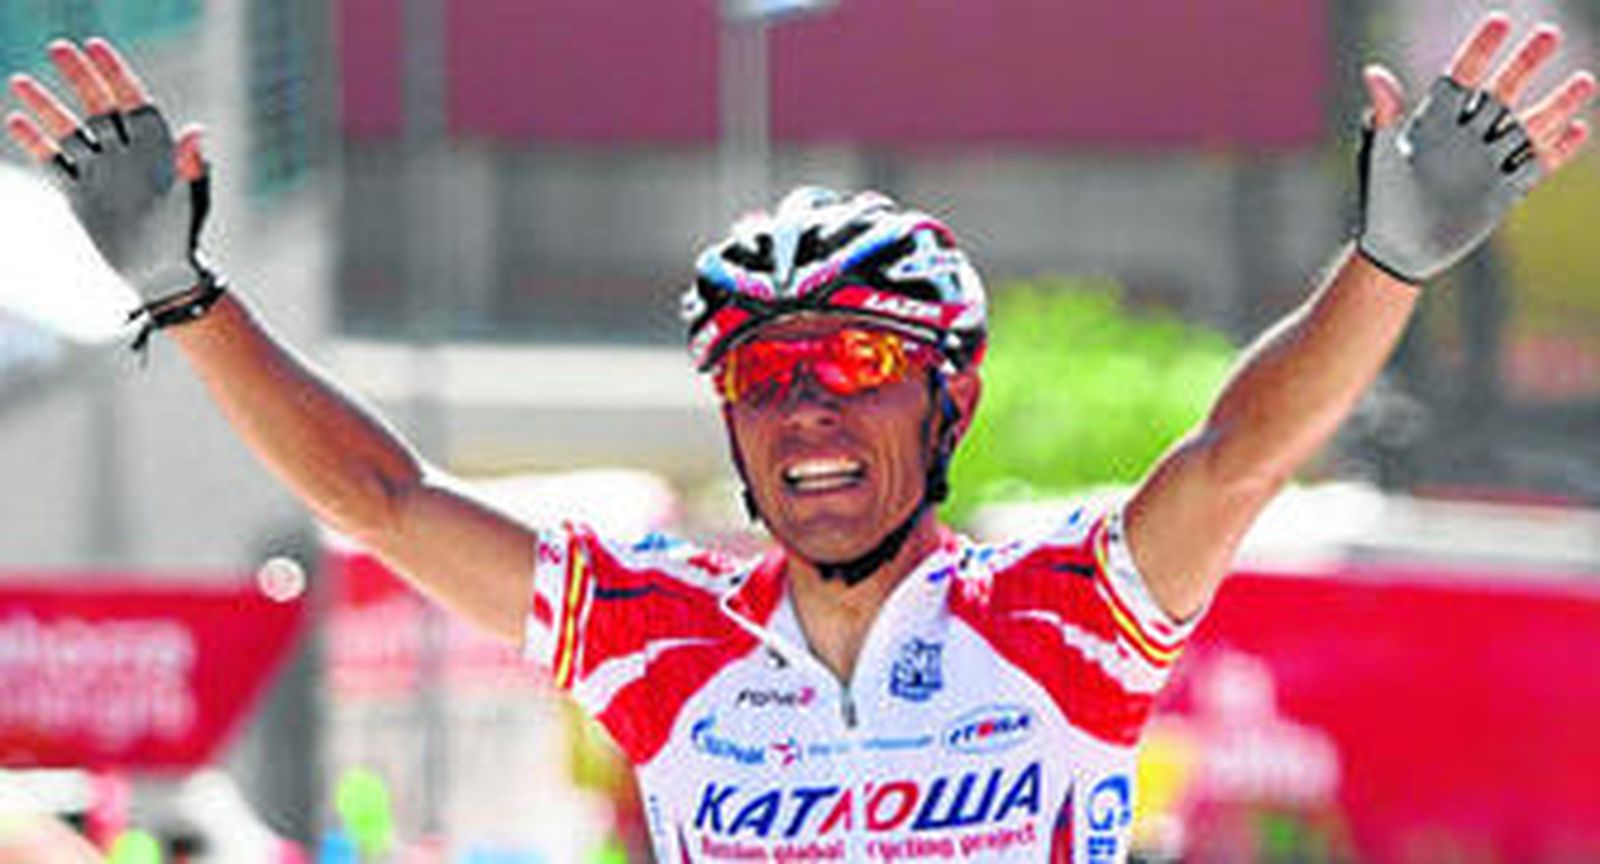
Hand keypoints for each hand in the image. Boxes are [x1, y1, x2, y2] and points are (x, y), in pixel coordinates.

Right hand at [6, 39, 216, 306]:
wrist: (160, 272)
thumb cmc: (184, 233)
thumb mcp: (191, 198)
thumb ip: (191, 165)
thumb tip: (196, 132)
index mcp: (154, 148)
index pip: (132, 100)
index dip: (115, 73)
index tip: (95, 46)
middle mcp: (124, 153)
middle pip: (98, 107)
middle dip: (80, 78)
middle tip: (58, 48)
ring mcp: (100, 171)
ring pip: (68, 131)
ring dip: (46, 107)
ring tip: (21, 80)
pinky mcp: (79, 193)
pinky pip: (53, 162)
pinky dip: (36, 143)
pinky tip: (18, 121)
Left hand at [1356, 13, 1594, 283]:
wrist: (1398, 248)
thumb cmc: (1381, 200)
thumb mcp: (1380, 153)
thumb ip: (1384, 113)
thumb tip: (1373, 72)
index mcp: (1436, 120)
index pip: (1464, 75)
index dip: (1481, 49)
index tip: (1500, 21)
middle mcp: (1468, 134)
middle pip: (1504, 91)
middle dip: (1525, 63)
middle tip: (1549, 33)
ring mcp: (1489, 160)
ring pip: (1530, 124)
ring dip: (1557, 104)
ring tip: (1582, 81)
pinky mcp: (1505, 189)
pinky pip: (1537, 164)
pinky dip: (1559, 149)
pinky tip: (1579, 129)